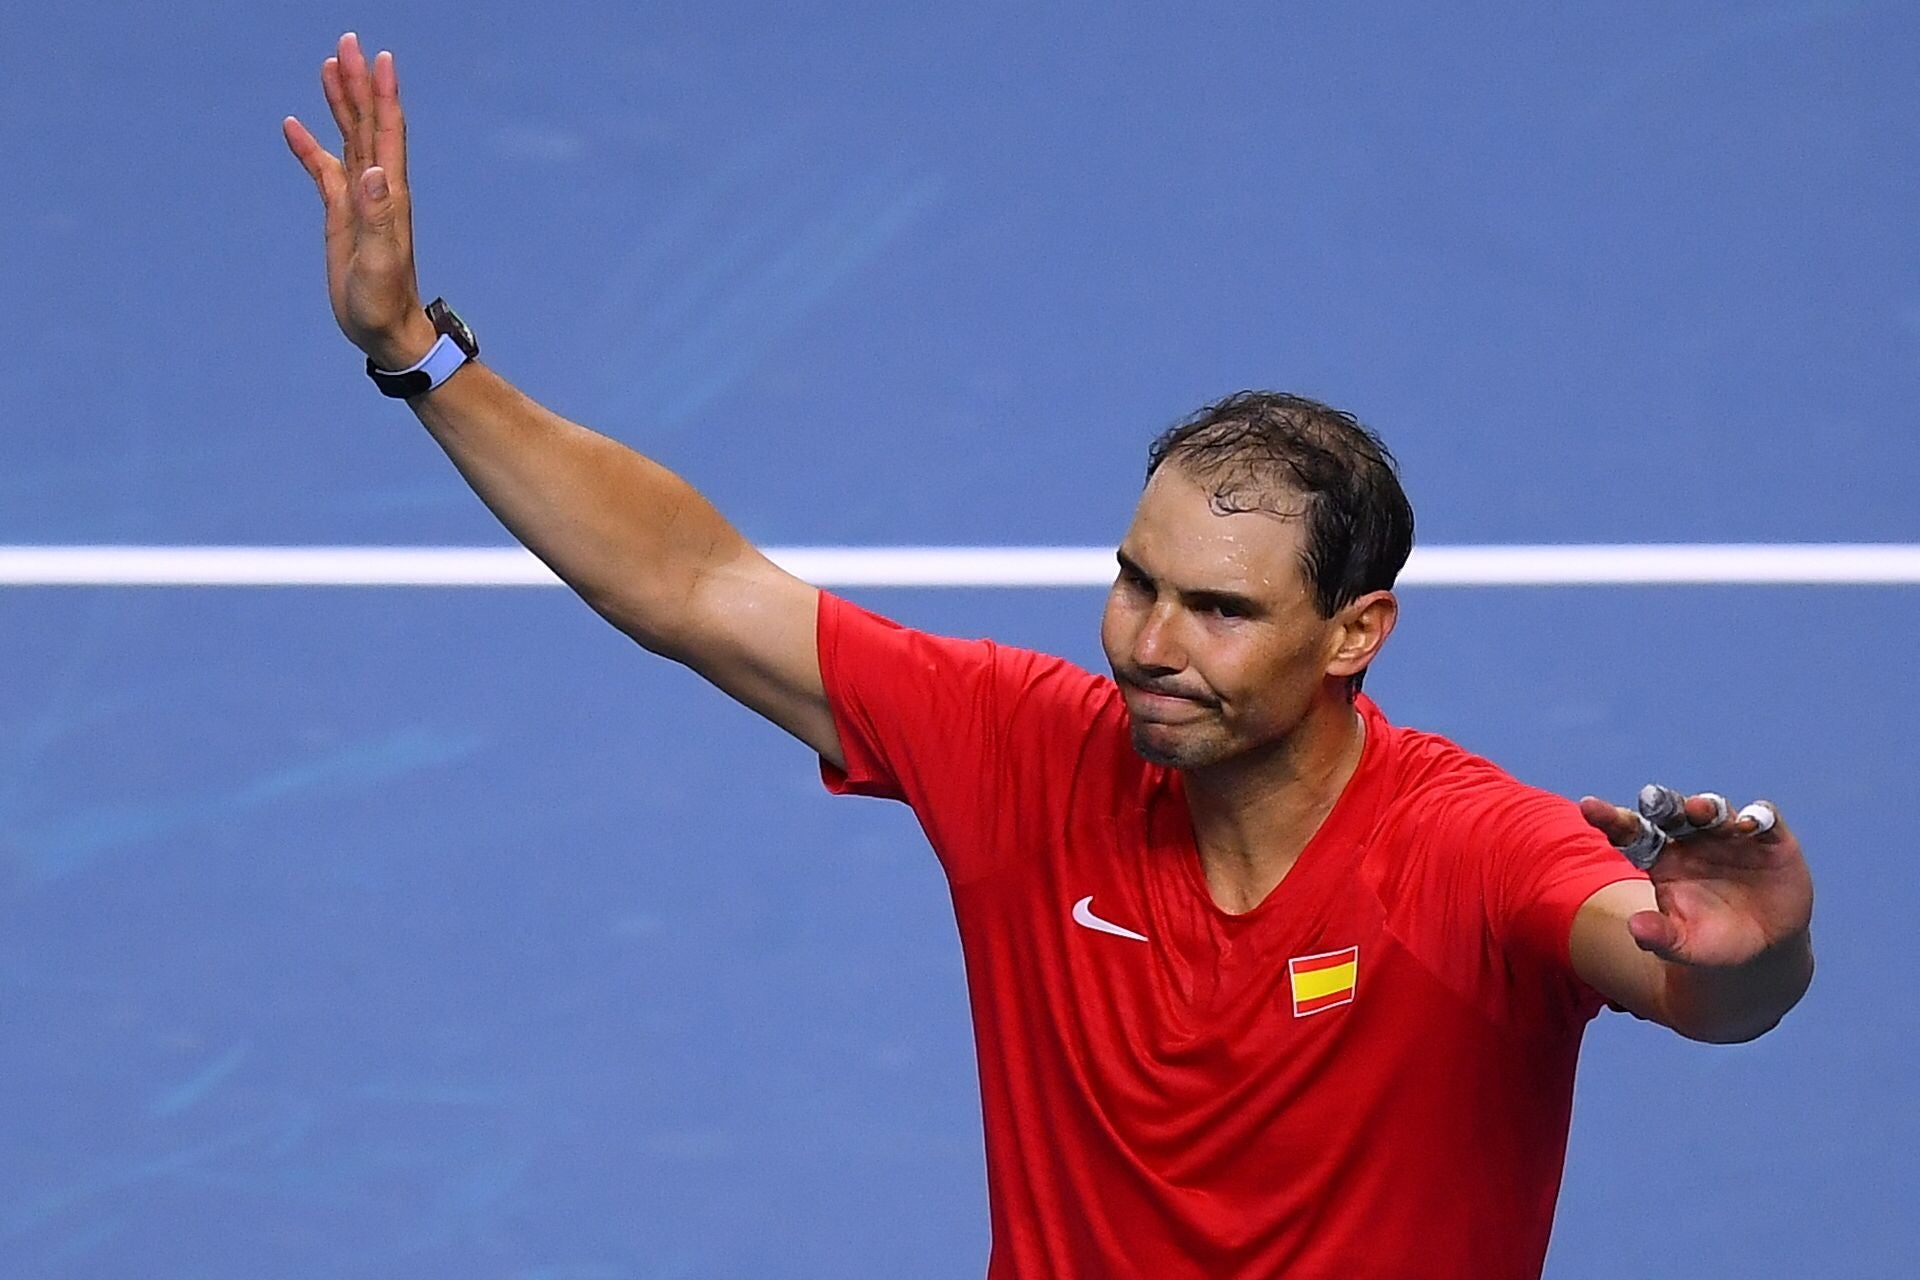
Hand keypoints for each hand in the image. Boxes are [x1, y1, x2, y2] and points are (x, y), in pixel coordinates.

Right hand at [282, 32, 436, 368]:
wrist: (383, 330)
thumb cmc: (385, 301)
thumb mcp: (381, 260)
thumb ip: (379, 217)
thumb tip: (375, 171)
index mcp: (389, 195)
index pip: (386, 133)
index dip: (383, 95)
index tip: (378, 57)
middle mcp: (377, 189)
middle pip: (366, 124)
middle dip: (358, 84)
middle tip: (348, 42)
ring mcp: (358, 199)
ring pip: (348, 139)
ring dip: (340, 104)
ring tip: (328, 66)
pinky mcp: (341, 215)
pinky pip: (324, 171)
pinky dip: (310, 147)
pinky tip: (294, 127)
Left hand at [1579, 790, 1813, 968]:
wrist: (1762, 950)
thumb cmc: (1710, 943)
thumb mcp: (1683, 946)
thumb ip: (1659, 936)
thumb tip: (1634, 928)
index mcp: (1660, 858)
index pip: (1630, 833)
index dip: (1610, 819)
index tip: (1588, 806)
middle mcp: (1690, 839)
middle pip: (1670, 813)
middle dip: (1660, 803)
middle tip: (1650, 798)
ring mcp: (1729, 835)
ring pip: (1713, 810)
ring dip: (1706, 807)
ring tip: (1700, 810)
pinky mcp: (1769, 838)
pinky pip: (1763, 818)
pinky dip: (1758, 816)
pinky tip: (1750, 824)